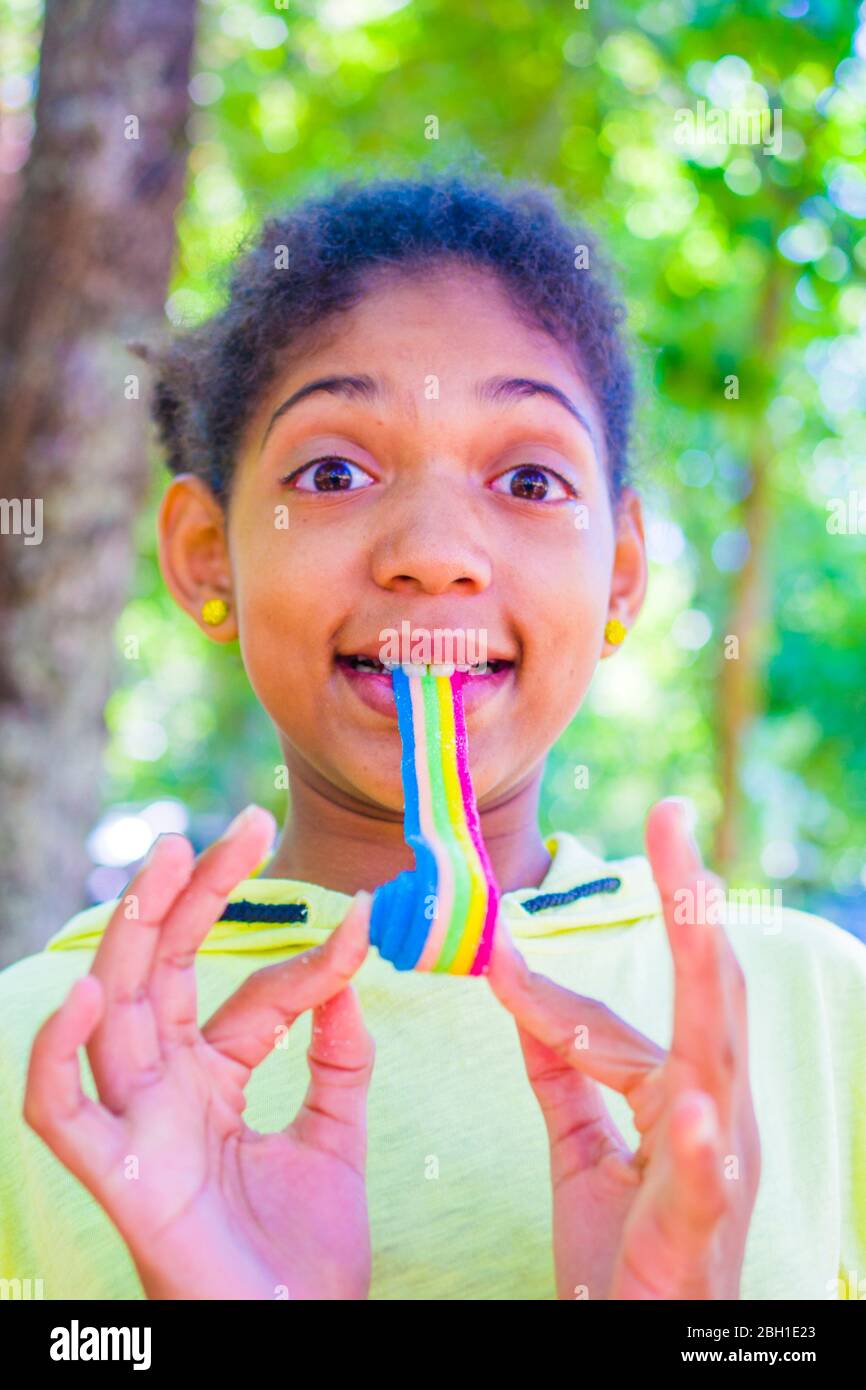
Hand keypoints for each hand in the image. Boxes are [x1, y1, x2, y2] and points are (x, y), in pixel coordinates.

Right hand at [24, 806, 374, 1300]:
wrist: (300, 1340)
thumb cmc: (304, 1259)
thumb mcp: (333, 1138)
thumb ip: (338, 1058)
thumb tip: (347, 968)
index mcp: (211, 1080)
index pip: (250, 995)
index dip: (308, 958)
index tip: (366, 918)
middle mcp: (166, 1091)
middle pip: (166, 972)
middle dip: (195, 895)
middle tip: (241, 826)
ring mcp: (139, 1128)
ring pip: (112, 1014)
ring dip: (132, 934)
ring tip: (166, 860)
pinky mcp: (119, 1178)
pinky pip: (61, 1114)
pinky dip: (58, 1055)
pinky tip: (89, 992)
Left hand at [486, 798, 759, 1299]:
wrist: (641, 1348)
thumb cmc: (626, 1255)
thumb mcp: (584, 1148)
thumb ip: (560, 1067)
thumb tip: (519, 987)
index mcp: (684, 1094)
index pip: (622, 1016)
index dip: (556, 990)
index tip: (494, 954)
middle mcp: (715, 1114)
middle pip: (705, 993)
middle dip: (691, 906)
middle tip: (674, 821)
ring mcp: (718, 1168)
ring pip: (713, 1055)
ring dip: (705, 975)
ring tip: (695, 900)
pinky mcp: (700, 1229)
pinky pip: (704, 1179)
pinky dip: (701, 1139)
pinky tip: (694, 1105)